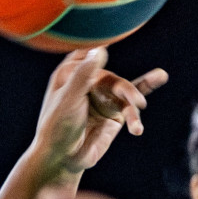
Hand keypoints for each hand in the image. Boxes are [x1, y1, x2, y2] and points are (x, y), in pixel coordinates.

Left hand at [31, 48, 166, 178]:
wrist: (61, 158)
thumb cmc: (57, 127)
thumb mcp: (68, 99)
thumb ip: (84, 74)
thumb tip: (101, 49)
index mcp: (71, 75)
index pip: (88, 56)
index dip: (98, 50)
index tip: (112, 40)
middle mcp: (88, 84)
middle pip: (113, 79)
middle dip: (126, 90)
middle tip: (137, 102)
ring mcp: (103, 99)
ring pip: (125, 93)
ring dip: (134, 103)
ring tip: (140, 111)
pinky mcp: (114, 115)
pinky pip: (131, 108)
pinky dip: (137, 114)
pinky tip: (141, 124)